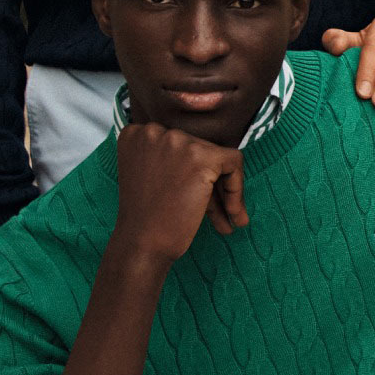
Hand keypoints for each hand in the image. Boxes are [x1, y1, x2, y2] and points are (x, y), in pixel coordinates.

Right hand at [109, 123, 246, 263]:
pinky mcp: (200, 156)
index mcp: (137, 134)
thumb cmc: (147, 218)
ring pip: (218, 157)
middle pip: (199, 150)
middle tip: (216, 214)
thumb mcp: (153, 177)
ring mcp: (176, 140)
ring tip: (231, 219)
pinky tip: (233, 214)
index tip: (193, 196)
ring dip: (225, 190)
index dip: (191, 172)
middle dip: (210, 183)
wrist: (141, 244)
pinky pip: (234, 162)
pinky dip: (237, 188)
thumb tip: (215, 153)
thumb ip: (174, 159)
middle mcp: (153, 130)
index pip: (179, 144)